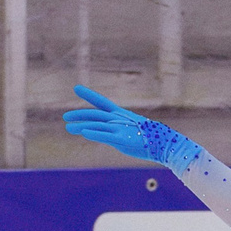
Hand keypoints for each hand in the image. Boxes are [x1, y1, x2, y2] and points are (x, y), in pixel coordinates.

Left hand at [62, 85, 185, 167]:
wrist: (165, 143)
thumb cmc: (148, 138)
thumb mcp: (130, 131)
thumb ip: (115, 131)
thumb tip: (109, 133)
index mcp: (120, 115)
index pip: (102, 102)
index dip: (88, 95)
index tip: (76, 88)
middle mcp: (118, 119)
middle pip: (95, 115)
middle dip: (79, 115)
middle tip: (65, 117)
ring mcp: (120, 128)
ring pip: (97, 125)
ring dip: (81, 125)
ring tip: (68, 127)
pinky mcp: (123, 139)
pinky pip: (106, 136)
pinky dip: (95, 133)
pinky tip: (84, 132)